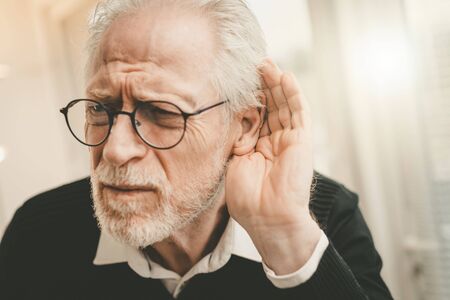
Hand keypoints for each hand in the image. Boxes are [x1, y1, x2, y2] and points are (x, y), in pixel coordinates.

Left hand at [225, 59, 320, 274]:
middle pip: (271, 106)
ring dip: (277, 83)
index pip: (257, 115)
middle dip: (263, 85)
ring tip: (267, 64)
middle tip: (254, 64)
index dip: (251, 97)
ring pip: (285, 105)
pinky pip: (300, 112)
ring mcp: (289, 140)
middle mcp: (275, 141)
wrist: (267, 218)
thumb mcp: (234, 160)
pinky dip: (294, 94)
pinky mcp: (302, 140)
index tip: (241, 79)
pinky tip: (286, 77)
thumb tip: (238, 115)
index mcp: (259, 147)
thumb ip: (238, 136)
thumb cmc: (248, 197)